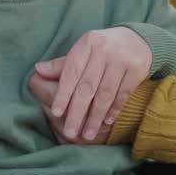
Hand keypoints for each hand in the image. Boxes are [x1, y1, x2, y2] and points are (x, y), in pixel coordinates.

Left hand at [36, 27, 151, 141]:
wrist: (137, 41)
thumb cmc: (102, 50)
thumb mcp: (83, 52)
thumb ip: (62, 65)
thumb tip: (38, 70)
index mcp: (86, 43)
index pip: (71, 72)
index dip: (63, 93)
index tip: (56, 113)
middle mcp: (104, 49)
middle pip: (87, 86)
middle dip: (77, 112)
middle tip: (70, 132)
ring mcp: (121, 59)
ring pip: (105, 93)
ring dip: (95, 116)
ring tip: (88, 134)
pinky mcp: (136, 69)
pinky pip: (123, 94)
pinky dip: (114, 109)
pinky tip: (107, 121)